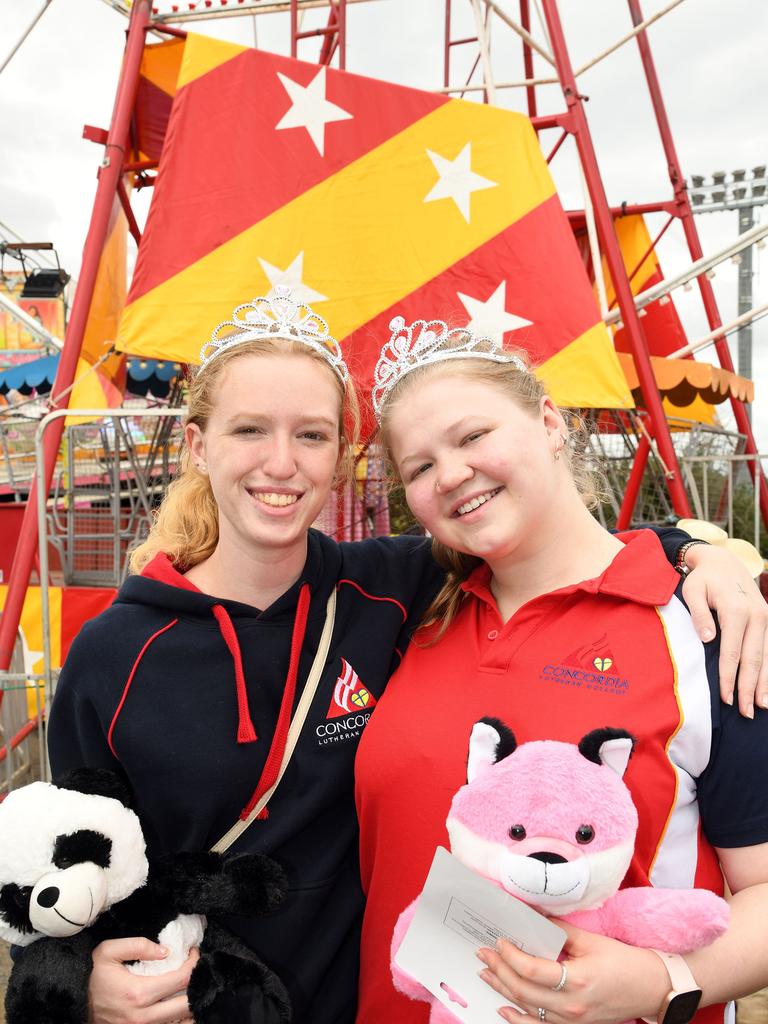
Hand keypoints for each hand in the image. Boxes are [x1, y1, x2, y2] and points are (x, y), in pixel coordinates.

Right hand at [88, 938, 198, 1023]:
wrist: (78, 1006)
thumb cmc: (95, 980)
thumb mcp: (107, 953)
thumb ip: (137, 945)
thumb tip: (165, 951)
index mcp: (139, 993)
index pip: (181, 979)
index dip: (194, 963)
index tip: (194, 953)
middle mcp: (144, 1017)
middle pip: (188, 1004)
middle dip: (198, 984)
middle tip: (195, 970)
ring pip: (182, 1021)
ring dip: (191, 1002)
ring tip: (190, 986)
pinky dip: (180, 1017)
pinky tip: (179, 1003)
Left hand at [477, 921, 668, 1023]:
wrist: (652, 989)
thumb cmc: (625, 962)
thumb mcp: (592, 941)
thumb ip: (560, 931)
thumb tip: (533, 916)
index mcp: (578, 980)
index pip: (532, 970)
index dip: (511, 956)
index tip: (499, 941)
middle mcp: (572, 1005)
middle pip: (524, 992)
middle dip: (499, 971)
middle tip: (483, 953)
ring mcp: (573, 1021)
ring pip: (528, 1009)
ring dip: (503, 991)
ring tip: (486, 973)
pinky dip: (519, 1020)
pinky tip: (504, 1010)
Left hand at [683, 544, 767, 716]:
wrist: (723, 562)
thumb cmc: (703, 579)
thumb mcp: (693, 591)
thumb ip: (699, 614)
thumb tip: (708, 639)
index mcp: (736, 610)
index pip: (732, 652)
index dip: (729, 677)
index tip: (725, 699)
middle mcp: (756, 616)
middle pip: (753, 659)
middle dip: (749, 688)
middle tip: (746, 713)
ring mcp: (765, 618)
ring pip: (766, 657)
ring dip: (764, 684)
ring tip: (761, 707)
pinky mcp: (767, 621)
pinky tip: (767, 687)